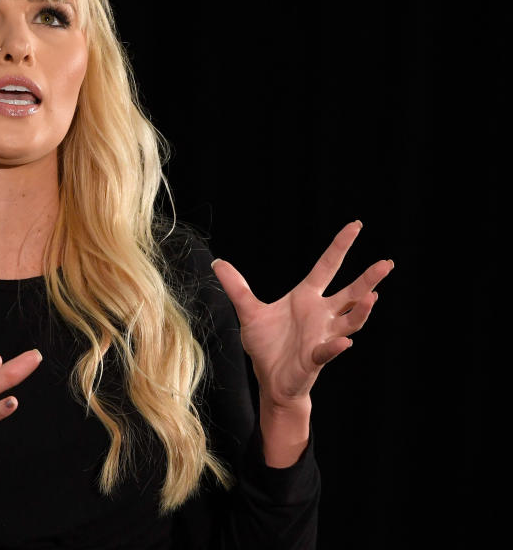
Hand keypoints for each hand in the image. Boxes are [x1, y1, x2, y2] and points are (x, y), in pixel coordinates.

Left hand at [211, 221, 393, 409]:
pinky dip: (335, 346)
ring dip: (360, 311)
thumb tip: (218, 262)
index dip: (340, 246)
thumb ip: (237, 287)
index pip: (327, 266)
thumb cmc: (266, 345)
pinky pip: (328, 351)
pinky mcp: (315, 358)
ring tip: (372, 297)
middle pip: (350, 292)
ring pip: (349, 321)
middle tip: (387, 263)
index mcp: (306, 297)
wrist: (269, 378)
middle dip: (368, 279)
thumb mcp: (248, 312)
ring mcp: (322, 336)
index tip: (355, 225)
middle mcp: (320, 314)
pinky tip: (343, 342)